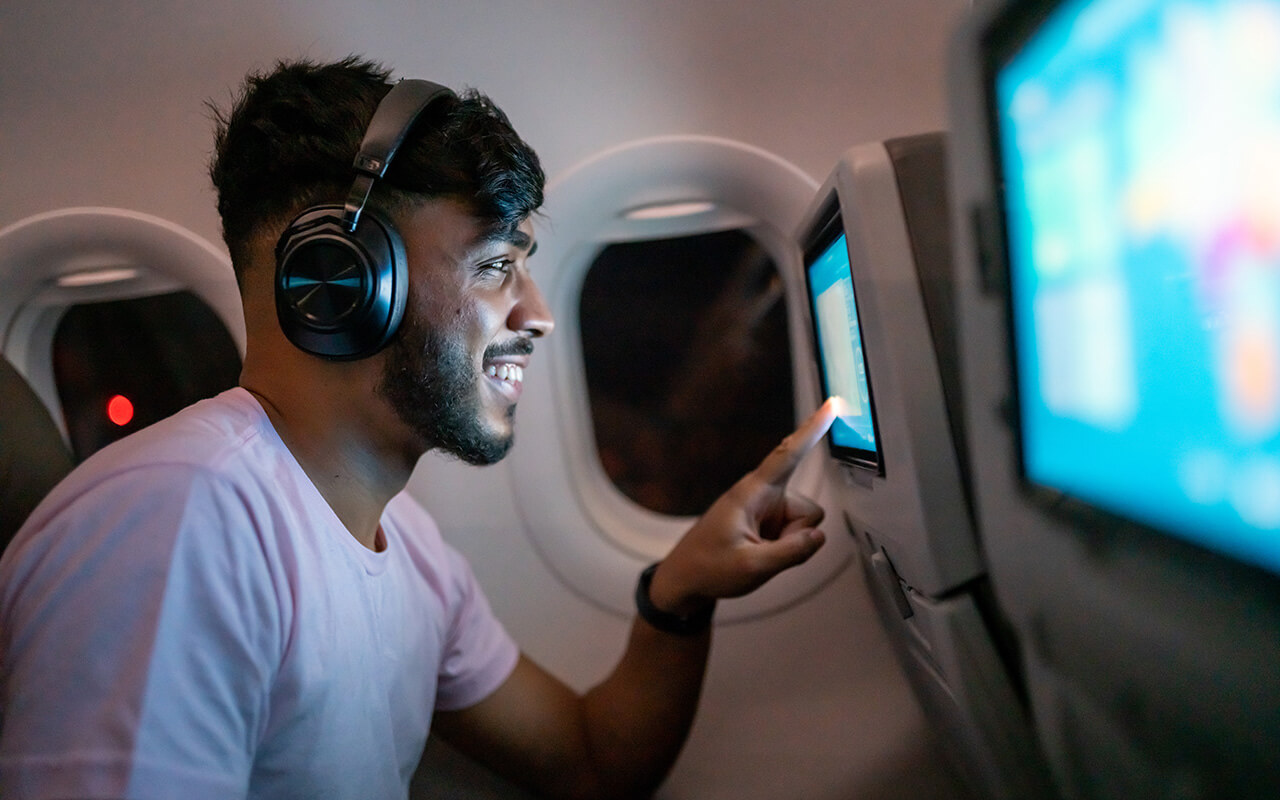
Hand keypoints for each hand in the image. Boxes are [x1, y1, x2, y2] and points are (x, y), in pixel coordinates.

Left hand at [648, 398, 839, 615]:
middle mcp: (763, 494)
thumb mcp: (752, 566)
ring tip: (757, 553)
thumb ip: (791, 552)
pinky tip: (761, 553)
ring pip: (804, 525)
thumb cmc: (710, 567)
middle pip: (808, 511)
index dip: (812, 429)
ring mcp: (766, 508)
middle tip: (764, 554)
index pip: (788, 455)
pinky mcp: (768, 520)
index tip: (832, 405)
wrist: (687, 578)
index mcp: (752, 493)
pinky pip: (795, 533)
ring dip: (789, 543)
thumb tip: (818, 536)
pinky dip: (785, 546)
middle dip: (798, 536)